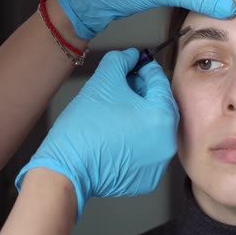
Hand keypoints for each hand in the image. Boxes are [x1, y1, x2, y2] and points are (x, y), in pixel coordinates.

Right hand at [15, 48, 178, 220]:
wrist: (67, 168)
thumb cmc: (84, 127)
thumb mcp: (103, 81)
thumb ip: (121, 61)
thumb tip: (131, 56)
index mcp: (163, 117)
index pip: (159, 83)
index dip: (145, 68)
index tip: (135, 64)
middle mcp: (168, 142)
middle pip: (160, 107)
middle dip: (143, 92)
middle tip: (125, 84)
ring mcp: (159, 164)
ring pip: (154, 130)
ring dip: (140, 116)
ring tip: (118, 109)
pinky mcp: (148, 179)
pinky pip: (147, 151)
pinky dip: (137, 140)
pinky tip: (117, 133)